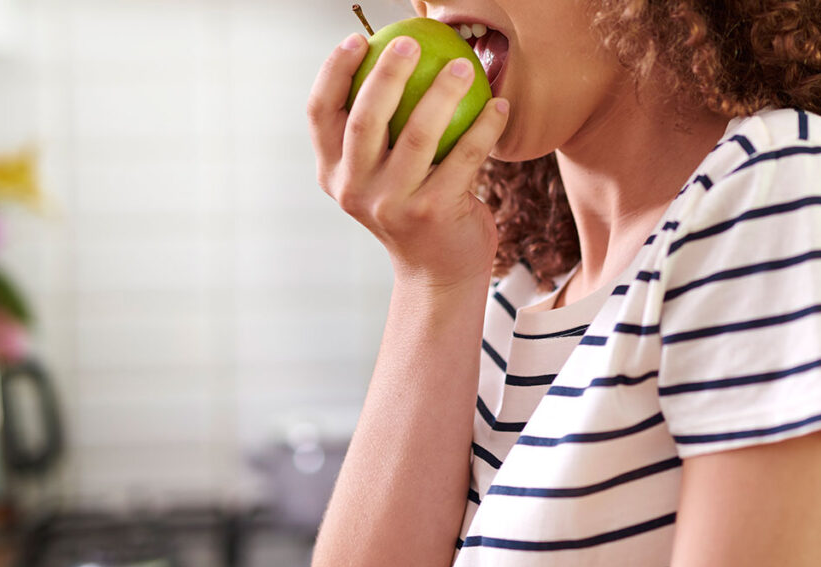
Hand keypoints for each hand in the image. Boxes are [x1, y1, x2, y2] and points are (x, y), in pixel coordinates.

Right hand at [307, 33, 509, 289]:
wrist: (438, 273)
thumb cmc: (412, 208)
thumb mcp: (379, 176)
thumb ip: (375, 134)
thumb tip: (390, 57)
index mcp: (333, 174)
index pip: (320, 114)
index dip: (334, 71)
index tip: (359, 39)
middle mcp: (354, 190)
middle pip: (364, 119)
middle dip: (386, 73)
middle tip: (412, 42)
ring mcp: (392, 204)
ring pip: (417, 134)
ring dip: (443, 92)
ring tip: (464, 65)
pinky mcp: (433, 212)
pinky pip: (464, 157)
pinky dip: (485, 126)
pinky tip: (499, 104)